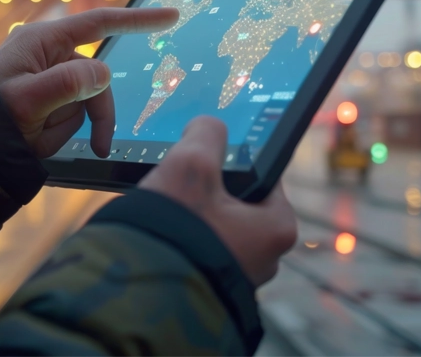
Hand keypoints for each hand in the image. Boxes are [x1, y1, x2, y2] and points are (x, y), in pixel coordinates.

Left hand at [0, 7, 178, 157]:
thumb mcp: (27, 101)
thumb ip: (69, 84)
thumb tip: (102, 73)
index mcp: (43, 41)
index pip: (100, 23)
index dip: (138, 19)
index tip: (170, 16)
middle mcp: (48, 55)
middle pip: (98, 79)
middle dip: (96, 113)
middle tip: (98, 145)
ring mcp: (48, 78)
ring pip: (86, 102)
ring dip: (67, 126)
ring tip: (36, 136)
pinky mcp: (46, 99)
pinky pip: (71, 116)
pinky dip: (57, 133)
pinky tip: (34, 138)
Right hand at [139, 116, 297, 285]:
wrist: (143, 293)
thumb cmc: (176, 230)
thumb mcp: (190, 164)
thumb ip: (205, 134)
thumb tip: (208, 126)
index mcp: (277, 226)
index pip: (263, 175)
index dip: (233, 159)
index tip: (208, 154)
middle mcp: (266, 258)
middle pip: (237, 202)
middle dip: (208, 190)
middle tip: (180, 181)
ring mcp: (237, 277)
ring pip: (215, 227)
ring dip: (191, 215)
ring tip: (162, 207)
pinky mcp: (209, 289)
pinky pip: (198, 250)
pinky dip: (181, 238)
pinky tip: (157, 231)